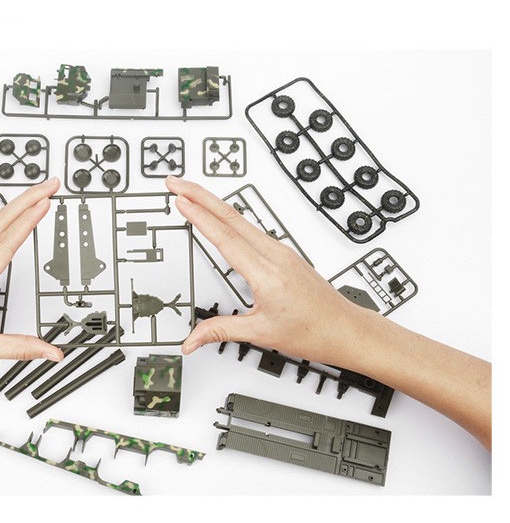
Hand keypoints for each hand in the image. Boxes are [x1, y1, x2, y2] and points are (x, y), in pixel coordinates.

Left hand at [0, 179, 64, 376]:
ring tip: (37, 196)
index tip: (46, 202)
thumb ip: (20, 347)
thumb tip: (50, 352)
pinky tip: (11, 220)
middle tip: (50, 184)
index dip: (28, 220)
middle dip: (27, 198)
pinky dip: (3, 222)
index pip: (5, 244)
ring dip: (16, 206)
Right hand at [165, 175, 373, 365]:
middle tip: (176, 182)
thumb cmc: (314, 329)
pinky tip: (221, 216)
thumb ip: (221, 331)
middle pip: (231, 216)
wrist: (345, 329)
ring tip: (191, 194)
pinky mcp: (285, 253)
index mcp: (267, 273)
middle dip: (199, 195)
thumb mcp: (260, 333)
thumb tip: (193, 339)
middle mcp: (275, 255)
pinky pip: (252, 227)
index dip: (199, 217)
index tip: (180, 201)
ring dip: (213, 203)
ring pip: (241, 218)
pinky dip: (229, 216)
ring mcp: (281, 251)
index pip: (225, 238)